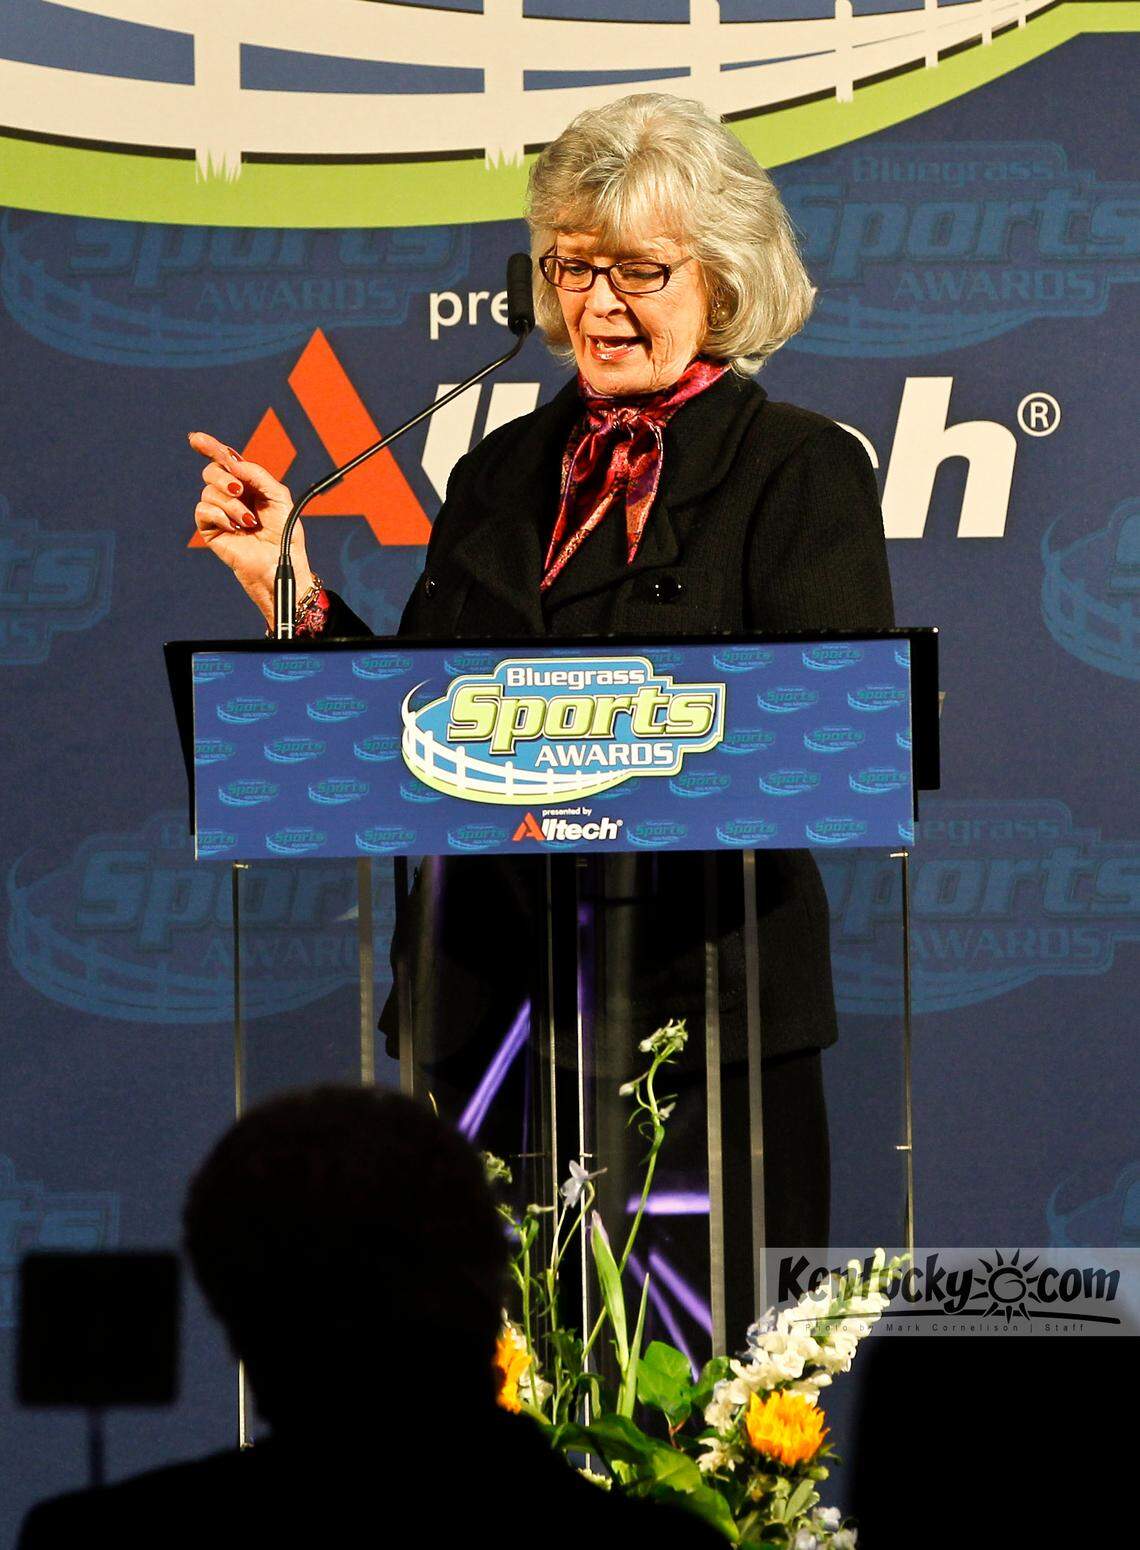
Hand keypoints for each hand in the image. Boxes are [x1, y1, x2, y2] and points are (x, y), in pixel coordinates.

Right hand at [188, 432, 314, 626]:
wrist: (281, 563)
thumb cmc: (285, 534)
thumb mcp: (278, 497)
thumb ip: (257, 475)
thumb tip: (234, 463)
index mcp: (247, 485)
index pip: (224, 461)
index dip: (210, 447)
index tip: (196, 438)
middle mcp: (230, 496)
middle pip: (212, 471)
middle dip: (224, 477)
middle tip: (239, 491)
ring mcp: (219, 512)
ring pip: (208, 491)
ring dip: (231, 504)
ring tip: (248, 521)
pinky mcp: (210, 530)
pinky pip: (202, 511)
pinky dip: (220, 515)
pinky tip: (235, 527)